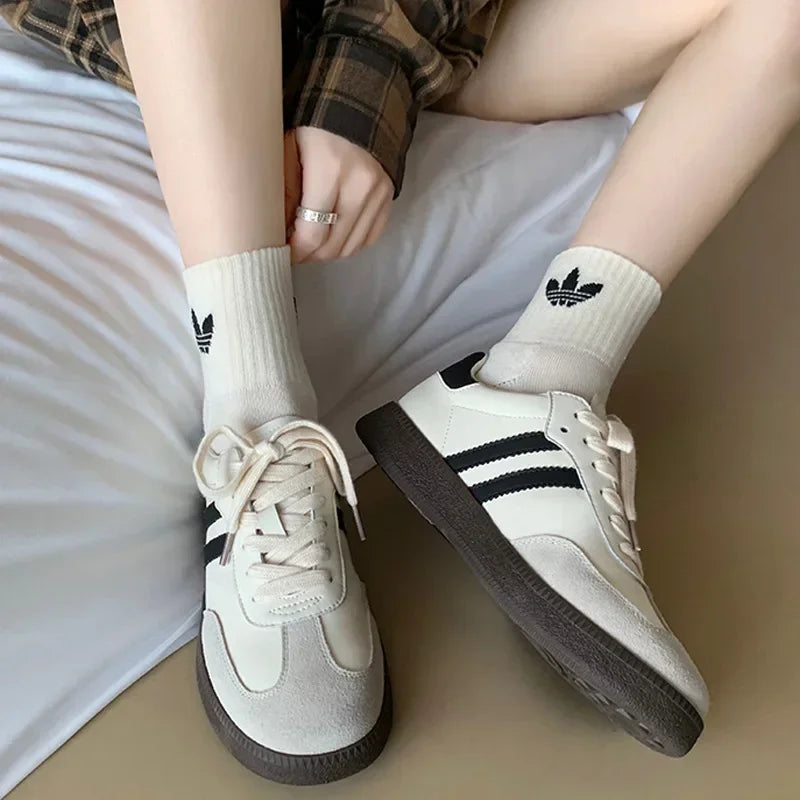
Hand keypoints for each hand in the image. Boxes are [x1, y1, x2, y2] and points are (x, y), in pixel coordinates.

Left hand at [288, 126, 392, 263]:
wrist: (359, 102)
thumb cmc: (314, 123)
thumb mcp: (288, 147)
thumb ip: (282, 190)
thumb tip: (275, 230)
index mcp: (330, 171)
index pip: (313, 233)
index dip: (296, 251)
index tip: (282, 251)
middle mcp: (360, 187)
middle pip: (333, 246)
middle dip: (310, 255)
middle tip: (294, 249)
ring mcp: (379, 195)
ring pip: (351, 247)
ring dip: (328, 252)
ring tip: (312, 243)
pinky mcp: (389, 198)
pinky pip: (369, 238)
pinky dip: (349, 244)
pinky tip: (334, 235)